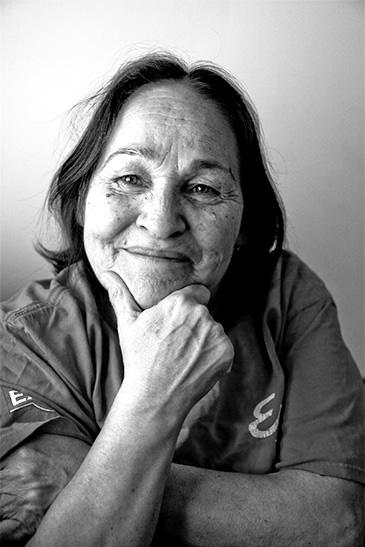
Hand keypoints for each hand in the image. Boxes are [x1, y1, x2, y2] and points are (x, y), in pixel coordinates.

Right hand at [101, 271, 233, 421]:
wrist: (155, 396)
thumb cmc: (139, 358)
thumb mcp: (127, 324)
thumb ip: (121, 294)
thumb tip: (107, 272)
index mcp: (181, 303)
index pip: (198, 292)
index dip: (189, 304)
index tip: (179, 319)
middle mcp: (202, 315)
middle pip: (204, 312)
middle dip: (194, 323)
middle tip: (176, 342)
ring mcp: (217, 334)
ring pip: (214, 330)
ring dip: (204, 339)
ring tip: (184, 356)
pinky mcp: (226, 352)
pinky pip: (222, 347)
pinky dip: (213, 355)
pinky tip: (195, 365)